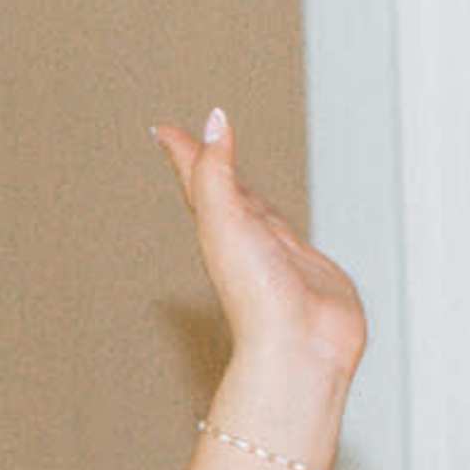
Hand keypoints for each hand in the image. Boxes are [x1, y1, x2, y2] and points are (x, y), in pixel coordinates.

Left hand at [151, 107, 365, 390]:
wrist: (299, 347)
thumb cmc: (257, 294)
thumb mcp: (226, 221)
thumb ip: (216, 172)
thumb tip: (213, 123)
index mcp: (219, 229)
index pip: (199, 179)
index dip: (185, 151)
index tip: (164, 130)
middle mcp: (243, 240)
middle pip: (221, 191)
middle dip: (208, 163)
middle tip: (196, 142)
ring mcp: (275, 255)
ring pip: (255, 212)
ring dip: (242, 190)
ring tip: (235, 178)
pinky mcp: (306, 270)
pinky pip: (289, 235)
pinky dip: (279, 220)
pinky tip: (277, 225)